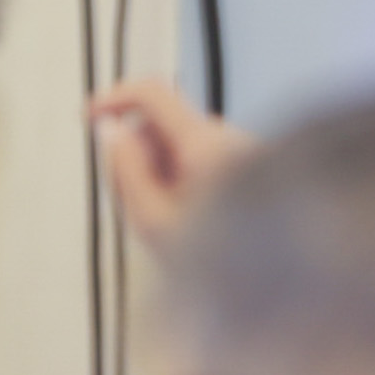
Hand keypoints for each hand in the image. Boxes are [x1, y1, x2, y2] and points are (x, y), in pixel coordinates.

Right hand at [91, 79, 255, 248]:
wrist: (282, 281)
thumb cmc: (227, 262)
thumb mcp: (154, 221)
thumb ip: (125, 170)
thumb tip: (111, 133)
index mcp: (206, 146)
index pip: (151, 94)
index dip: (114, 100)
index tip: (93, 116)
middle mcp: (231, 140)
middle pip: (164, 125)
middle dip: (139, 155)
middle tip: (135, 198)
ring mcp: (246, 152)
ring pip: (182, 144)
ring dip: (163, 172)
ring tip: (169, 218)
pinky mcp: (253, 167)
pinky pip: (204, 159)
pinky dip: (186, 179)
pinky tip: (191, 217)